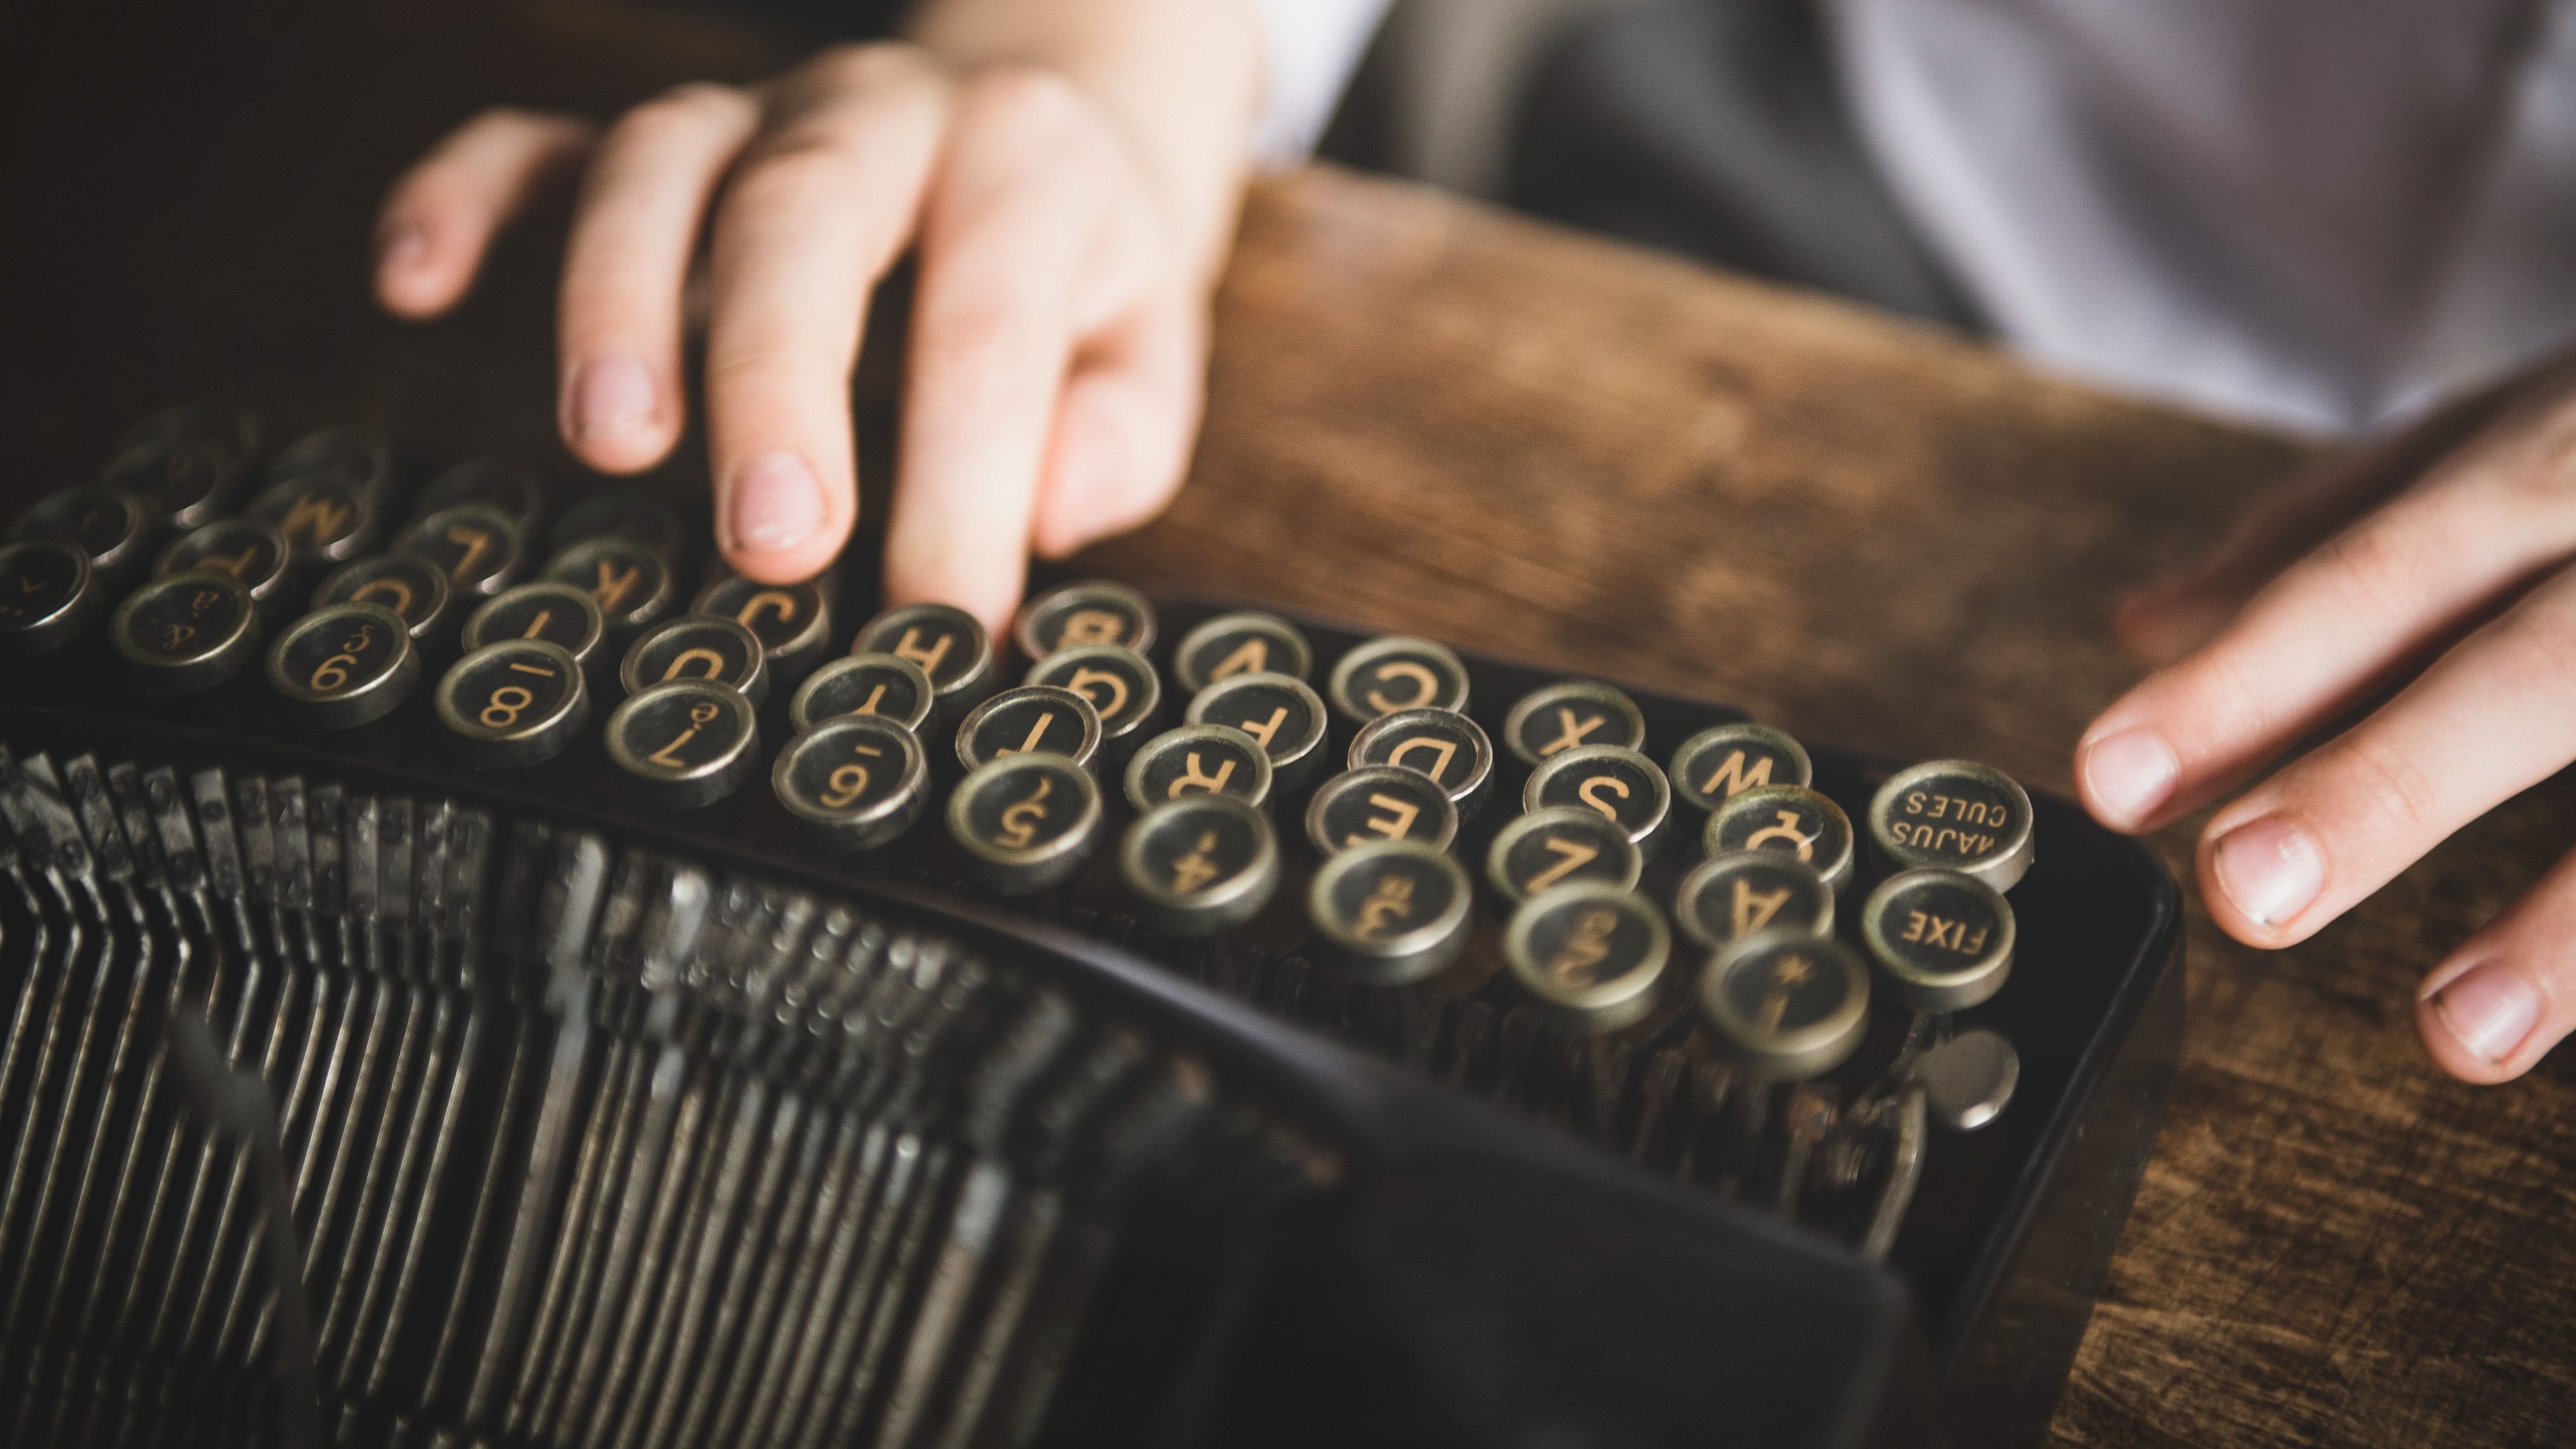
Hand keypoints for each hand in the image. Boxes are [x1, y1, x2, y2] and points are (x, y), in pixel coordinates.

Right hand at [372, 26, 1250, 627]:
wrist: (1040, 122)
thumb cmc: (1080, 275)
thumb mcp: (1151, 341)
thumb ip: (1124, 428)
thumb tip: (1050, 507)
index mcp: (1024, 170)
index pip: (987, 333)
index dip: (965, 490)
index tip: (949, 629)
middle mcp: (877, 118)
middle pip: (804, 218)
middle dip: (776, 379)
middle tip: (773, 543)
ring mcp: (754, 116)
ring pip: (656, 165)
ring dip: (615, 300)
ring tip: (611, 450)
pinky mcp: (654, 138)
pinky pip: (534, 140)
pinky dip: (463, 199)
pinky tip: (414, 284)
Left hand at [2075, 359, 2575, 1082]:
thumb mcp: (2513, 428)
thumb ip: (2335, 530)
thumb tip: (2145, 626)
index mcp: (2560, 456)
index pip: (2377, 570)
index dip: (2248, 675)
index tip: (2110, 777)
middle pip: (2532, 666)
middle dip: (2387, 781)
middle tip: (2242, 892)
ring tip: (2452, 1036)